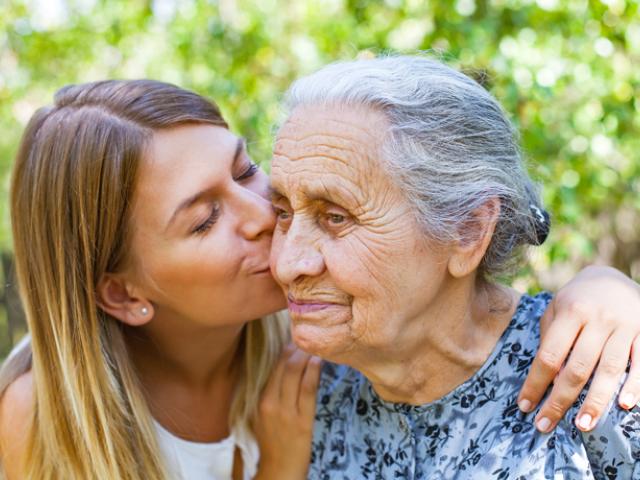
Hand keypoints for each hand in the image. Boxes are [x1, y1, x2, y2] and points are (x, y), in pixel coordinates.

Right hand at [254, 344, 321, 479]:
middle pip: (283, 366)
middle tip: (308, 338)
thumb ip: (270, 395)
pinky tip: (319, 360)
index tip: (295, 339)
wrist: (278, 471)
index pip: (272, 367)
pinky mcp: (301, 420)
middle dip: (296, 348)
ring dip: (306, 355)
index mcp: (259, 400)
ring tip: (316, 345)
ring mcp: (285, 411)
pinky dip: (313, 371)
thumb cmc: (272, 444)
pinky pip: (308, 389)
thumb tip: (282, 372)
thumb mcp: (263, 416)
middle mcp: (270, 402)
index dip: (284, 350)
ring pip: (295, 373)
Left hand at [518, 266, 639, 432]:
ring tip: (582, 424)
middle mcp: (598, 319)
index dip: (535, 382)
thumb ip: (550, 340)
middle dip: (560, 399)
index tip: (524, 405)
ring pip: (611, 369)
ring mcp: (624, 326)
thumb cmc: (575, 300)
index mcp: (570, 312)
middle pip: (578, 367)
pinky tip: (624, 405)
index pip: (549, 355)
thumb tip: (550, 377)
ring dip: (596, 400)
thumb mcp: (555, 310)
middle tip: (545, 425)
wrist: (612, 277)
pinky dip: (635, 385)